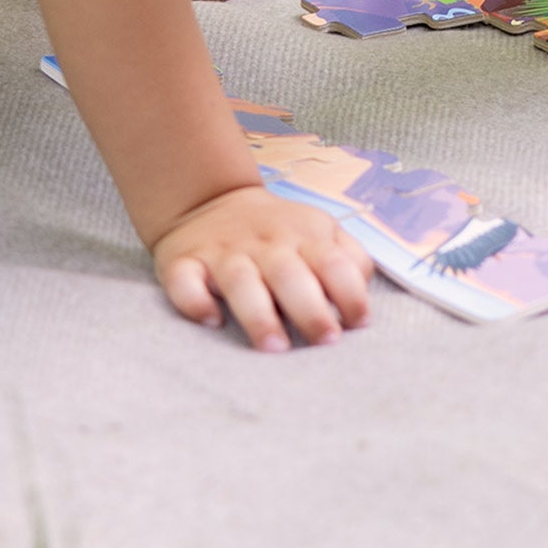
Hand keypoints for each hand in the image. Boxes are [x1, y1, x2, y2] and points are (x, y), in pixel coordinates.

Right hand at [154, 185, 373, 350]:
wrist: (211, 200)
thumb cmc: (279, 231)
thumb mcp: (321, 232)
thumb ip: (349, 259)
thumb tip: (363, 299)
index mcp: (305, 237)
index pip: (334, 262)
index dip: (350, 292)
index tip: (358, 324)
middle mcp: (266, 244)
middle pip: (291, 274)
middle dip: (311, 309)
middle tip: (325, 341)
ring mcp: (224, 253)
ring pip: (241, 281)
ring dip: (258, 314)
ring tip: (274, 347)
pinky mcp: (184, 262)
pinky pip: (185, 281)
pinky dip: (196, 301)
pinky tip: (210, 320)